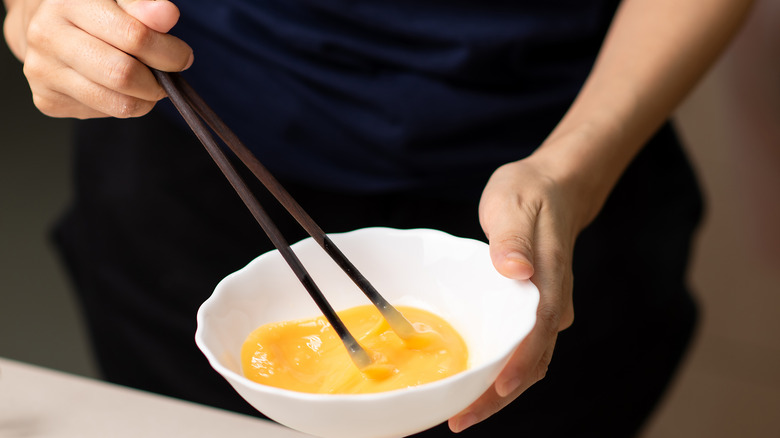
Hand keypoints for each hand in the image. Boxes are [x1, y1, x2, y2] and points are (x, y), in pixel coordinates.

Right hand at [3, 0, 191, 118]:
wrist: (47, 29)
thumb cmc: (93, 12)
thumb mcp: (119, 1)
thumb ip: (144, 7)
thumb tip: (168, 14)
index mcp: (69, 3)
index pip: (134, 36)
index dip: (169, 52)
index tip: (182, 57)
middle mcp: (49, 36)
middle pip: (123, 75)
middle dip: (158, 82)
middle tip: (165, 77)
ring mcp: (44, 71)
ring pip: (118, 104)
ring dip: (145, 99)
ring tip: (145, 83)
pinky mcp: (48, 100)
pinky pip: (104, 114)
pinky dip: (123, 105)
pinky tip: (116, 88)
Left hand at [449, 154, 584, 431]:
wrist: (553, 187)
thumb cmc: (528, 194)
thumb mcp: (513, 204)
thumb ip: (512, 239)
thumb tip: (516, 270)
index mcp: (548, 281)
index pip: (535, 337)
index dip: (516, 371)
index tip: (491, 395)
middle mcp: (552, 303)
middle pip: (532, 362)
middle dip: (498, 396)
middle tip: (459, 420)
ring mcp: (546, 309)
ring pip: (528, 362)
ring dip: (499, 390)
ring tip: (463, 412)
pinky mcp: (534, 310)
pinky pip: (521, 349)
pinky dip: (501, 370)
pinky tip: (475, 380)